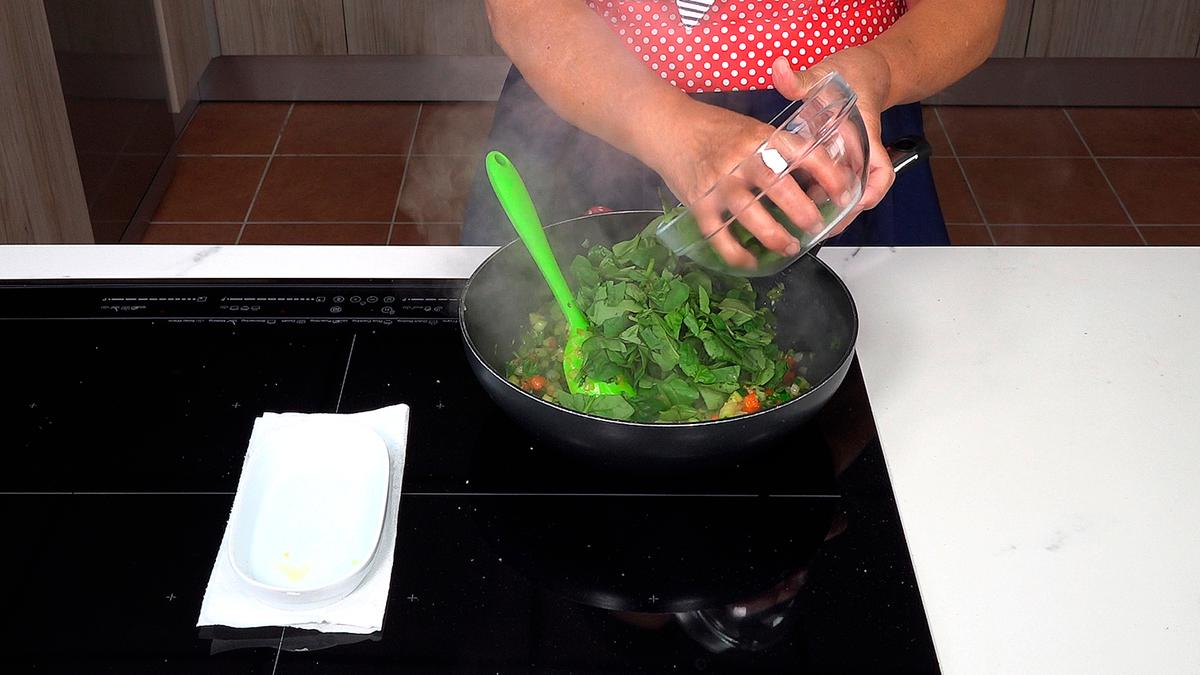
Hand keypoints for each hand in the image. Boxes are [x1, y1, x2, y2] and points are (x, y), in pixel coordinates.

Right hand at [645, 101, 821, 268]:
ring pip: (750, 216)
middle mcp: (742, 159)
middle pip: (779, 187)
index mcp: (762, 138)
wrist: (668, 127)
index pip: (804, 154)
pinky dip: (736, 255)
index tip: (844, 194)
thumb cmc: (716, 129)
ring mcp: (719, 183)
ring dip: (773, 236)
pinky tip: (750, 262)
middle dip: (802, 211)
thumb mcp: (753, 128)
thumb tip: (817, 180)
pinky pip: (719, 235)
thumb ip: (779, 150)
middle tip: (814, 226)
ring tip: (789, 247)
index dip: (829, 175)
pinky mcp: (698, 203)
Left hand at [772, 46, 893, 235]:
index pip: (881, 170)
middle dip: (844, 214)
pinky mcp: (838, 158)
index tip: (856, 205)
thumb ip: (800, 77)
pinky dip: (818, 194)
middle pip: (863, 192)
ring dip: (830, 208)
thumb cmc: (852, 74)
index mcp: (864, 134)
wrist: (864, 70)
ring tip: (806, 225)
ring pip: (846, 191)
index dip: (872, 192)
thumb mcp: (826, 72)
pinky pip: (832, 183)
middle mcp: (860, 150)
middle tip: (820, 230)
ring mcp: (850, 156)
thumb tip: (779, 69)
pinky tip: (796, 201)